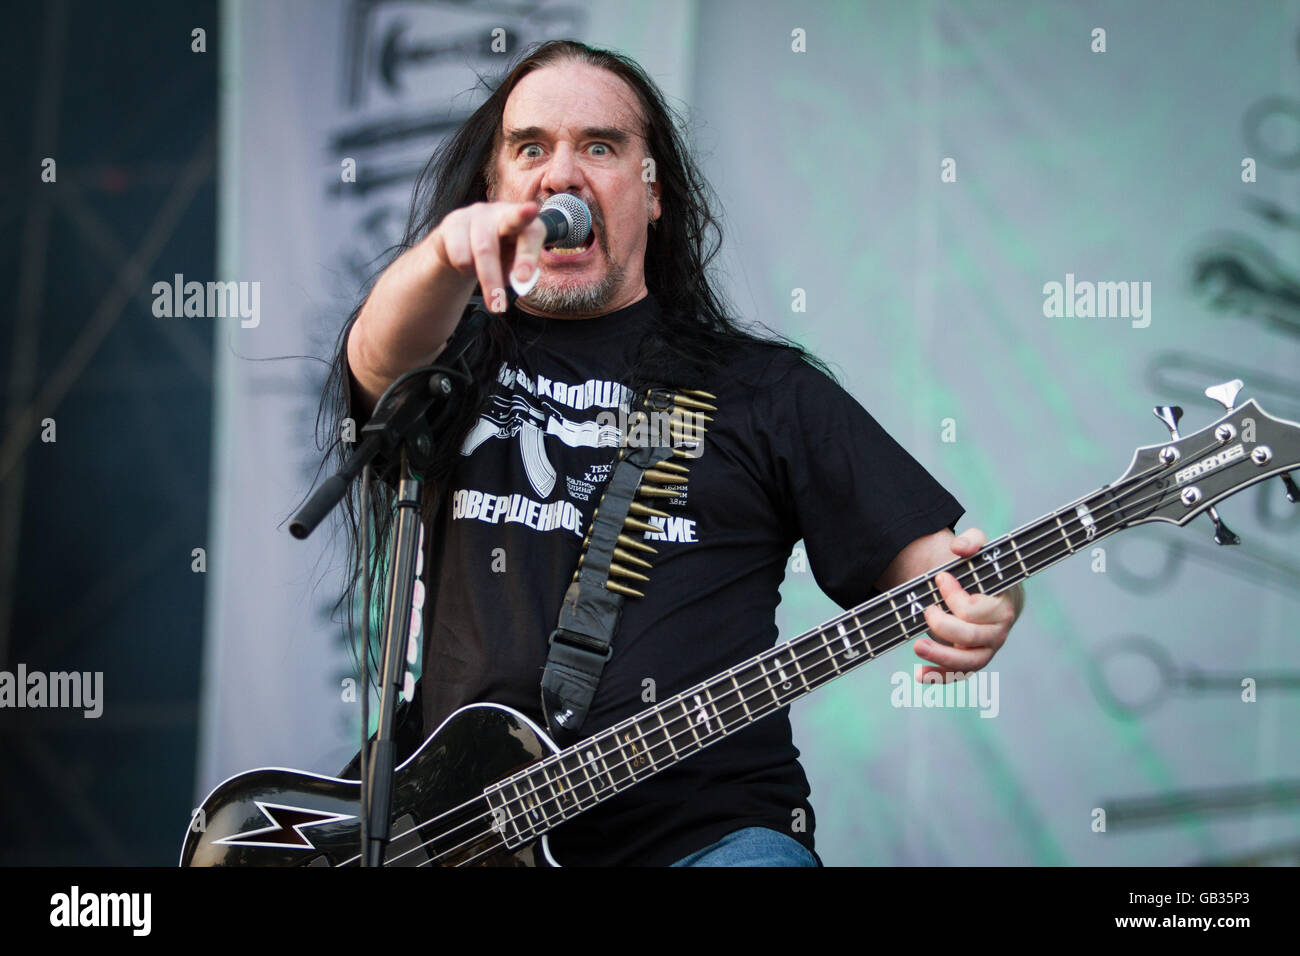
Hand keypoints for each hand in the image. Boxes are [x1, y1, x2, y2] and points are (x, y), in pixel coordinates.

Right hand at [426, 201, 546, 312]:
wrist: (462, 246)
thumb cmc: (498, 256)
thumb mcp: (513, 266)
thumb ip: (520, 273)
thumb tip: (520, 281)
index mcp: (524, 223)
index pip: (532, 233)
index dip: (529, 255)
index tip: (523, 278)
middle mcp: (501, 211)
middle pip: (501, 239)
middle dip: (504, 266)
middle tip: (499, 306)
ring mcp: (476, 214)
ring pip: (483, 251)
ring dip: (485, 280)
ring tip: (483, 280)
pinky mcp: (454, 222)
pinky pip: (460, 255)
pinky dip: (464, 270)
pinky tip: (466, 265)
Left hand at [913, 528, 1021, 681]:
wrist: (983, 587)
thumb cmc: (981, 568)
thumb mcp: (979, 548)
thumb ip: (972, 541)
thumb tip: (959, 549)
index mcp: (1004, 604)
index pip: (976, 609)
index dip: (954, 596)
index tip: (940, 578)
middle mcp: (999, 630)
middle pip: (971, 636)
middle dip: (944, 624)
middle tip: (927, 609)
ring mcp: (987, 648)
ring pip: (967, 661)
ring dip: (941, 655)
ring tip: (916, 646)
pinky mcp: (974, 659)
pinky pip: (959, 675)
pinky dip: (939, 677)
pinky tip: (917, 675)